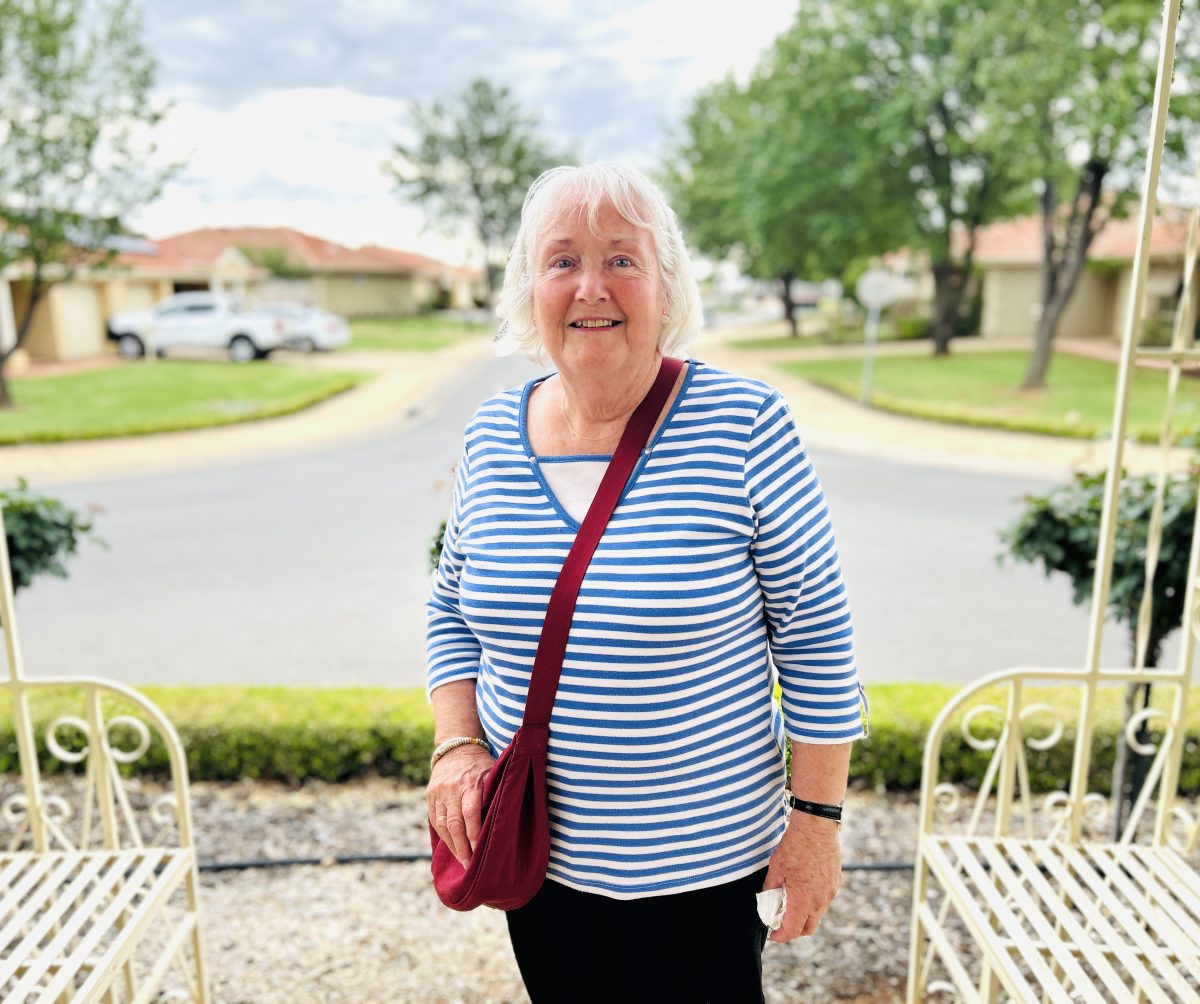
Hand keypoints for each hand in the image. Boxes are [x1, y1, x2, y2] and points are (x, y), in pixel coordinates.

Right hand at [426, 745, 493, 866]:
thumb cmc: (480, 765)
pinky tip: (452, 848)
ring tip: (462, 861)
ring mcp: (438, 793)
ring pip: (442, 825)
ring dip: (452, 846)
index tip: (479, 851)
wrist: (456, 748)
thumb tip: (503, 821)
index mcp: (469, 784)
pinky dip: (443, 836)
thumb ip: (493, 795)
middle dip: (462, 847)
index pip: (470, 813)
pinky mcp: (429, 796)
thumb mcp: (492, 774)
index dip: (474, 833)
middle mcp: (451, 789)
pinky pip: (434, 821)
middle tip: (470, 866)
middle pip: (454, 824)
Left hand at [762, 811, 841, 942]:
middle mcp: (820, 900)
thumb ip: (771, 888)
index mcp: (803, 899)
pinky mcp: (836, 883)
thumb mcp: (776, 867)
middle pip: (808, 928)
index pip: (793, 929)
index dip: (781, 936)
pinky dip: (813, 902)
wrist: (816, 827)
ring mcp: (830, 892)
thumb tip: (768, 901)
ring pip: (817, 914)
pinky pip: (824, 900)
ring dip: (804, 915)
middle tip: (781, 924)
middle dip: (794, 930)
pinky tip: (803, 889)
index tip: (773, 935)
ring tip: (791, 904)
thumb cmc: (795, 846)